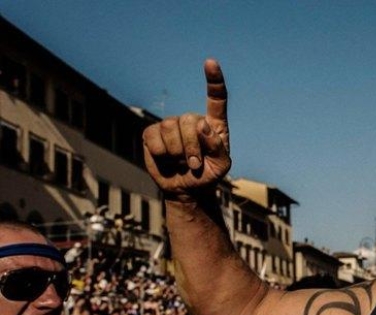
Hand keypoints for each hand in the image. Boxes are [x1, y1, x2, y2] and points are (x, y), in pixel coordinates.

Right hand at [143, 59, 230, 198]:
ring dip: (177, 152)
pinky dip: (161, 153)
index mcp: (213, 125)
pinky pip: (153, 138)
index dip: (214, 81)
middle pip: (189, 120)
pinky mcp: (152, 134)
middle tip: (195, 165)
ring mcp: (170, 126)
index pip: (216, 99)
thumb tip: (203, 124)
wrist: (187, 189)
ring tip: (182, 163)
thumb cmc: (208, 175)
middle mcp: (191, 120)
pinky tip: (166, 160)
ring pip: (170, 128)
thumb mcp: (221, 166)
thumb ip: (217, 147)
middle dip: (192, 147)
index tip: (210, 63)